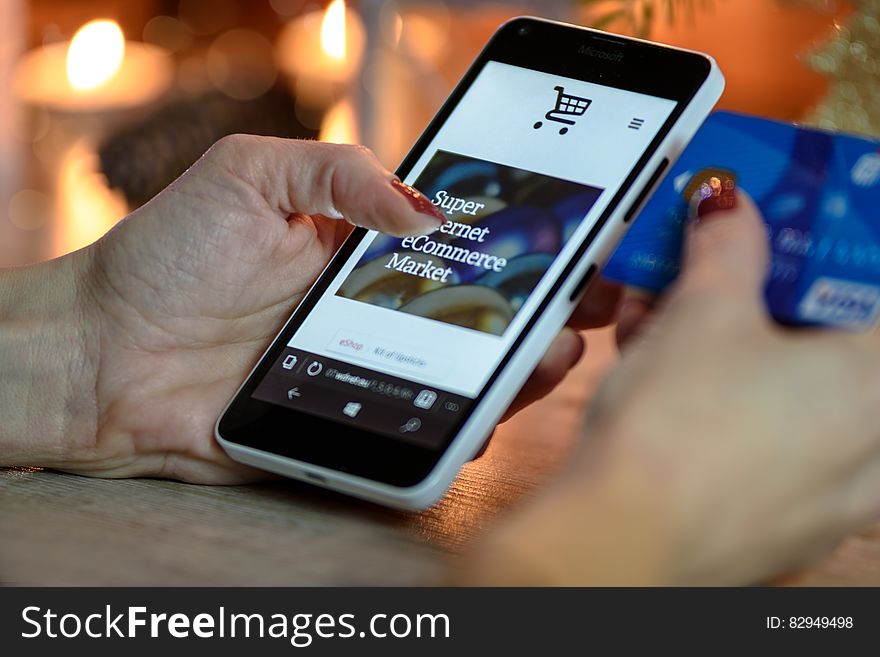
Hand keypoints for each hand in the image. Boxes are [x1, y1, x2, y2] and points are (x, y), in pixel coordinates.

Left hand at [3, 136, 618, 482]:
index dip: (526, 242)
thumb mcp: (252, 175)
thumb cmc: (168, 257)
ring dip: (521, 369)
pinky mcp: (351, 424)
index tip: (579, 239)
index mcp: (367, 250)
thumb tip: (428, 208)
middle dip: (548, 309)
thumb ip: (340, 173)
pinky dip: (460, 428)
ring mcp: (371, 371)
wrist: (101, 355)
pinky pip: (419, 432)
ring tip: (553, 352)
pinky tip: (483, 413)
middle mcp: (380, 312)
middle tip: (591, 302)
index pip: (465, 245)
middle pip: (483, 316)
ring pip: (467, 378)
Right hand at [468, 191, 879, 584]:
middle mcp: (872, 444)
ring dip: (733, 351)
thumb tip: (728, 204)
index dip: (827, 250)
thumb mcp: (702, 313)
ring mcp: (830, 493)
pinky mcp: (782, 523)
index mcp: (876, 381)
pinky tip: (661, 383)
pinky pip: (766, 444)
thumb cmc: (677, 429)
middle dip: (765, 299)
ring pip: (791, 396)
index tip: (787, 232)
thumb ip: (727, 246)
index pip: (870, 289)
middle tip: (718, 275)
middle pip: (829, 343)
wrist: (618, 543)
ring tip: (661, 324)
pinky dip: (725, 406)